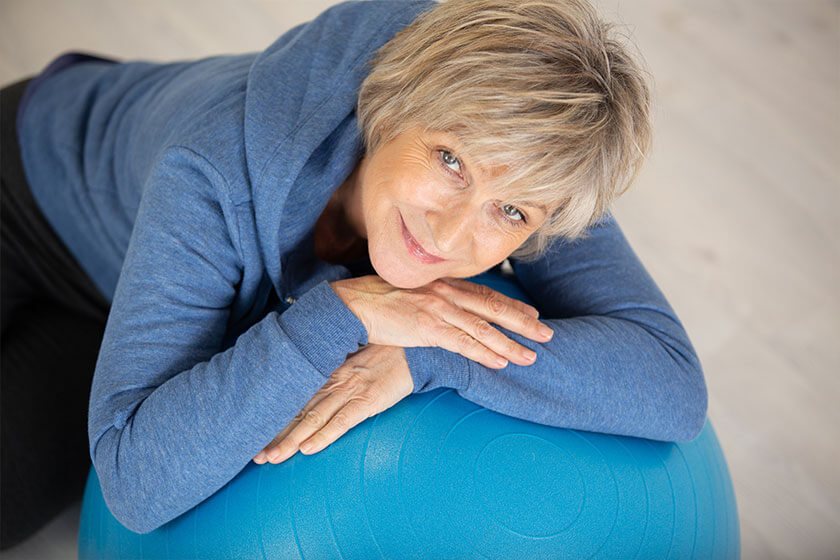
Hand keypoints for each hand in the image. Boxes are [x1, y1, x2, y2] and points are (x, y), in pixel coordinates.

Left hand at [253, 344, 412, 464]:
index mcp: (328, 373)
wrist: (413, 350)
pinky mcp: (368, 400)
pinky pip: (342, 421)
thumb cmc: (385, 355)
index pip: (295, 399)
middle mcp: (333, 382)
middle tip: (256, 455)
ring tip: (274, 457)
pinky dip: (324, 435)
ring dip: (292, 440)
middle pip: (298, 411)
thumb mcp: (354, 362)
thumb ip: (335, 375)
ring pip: (313, 418)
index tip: (255, 435)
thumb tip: (317, 390)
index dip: (275, 419)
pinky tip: (309, 448)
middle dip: (275, 435)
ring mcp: (349, 391)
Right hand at [330, 275, 552, 369]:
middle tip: (547, 334)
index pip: (484, 294)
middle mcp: (445, 293)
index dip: (510, 305)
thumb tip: (443, 312)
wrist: (351, 304)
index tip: (532, 313)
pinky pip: (463, 344)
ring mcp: (437, 309)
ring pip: (483, 328)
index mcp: (442, 284)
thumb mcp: (409, 294)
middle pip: (493, 308)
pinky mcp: (427, 328)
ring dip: (510, 343)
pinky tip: (501, 362)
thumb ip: (431, 300)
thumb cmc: (375, 300)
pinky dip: (484, 353)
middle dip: (523, 322)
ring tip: (532, 356)